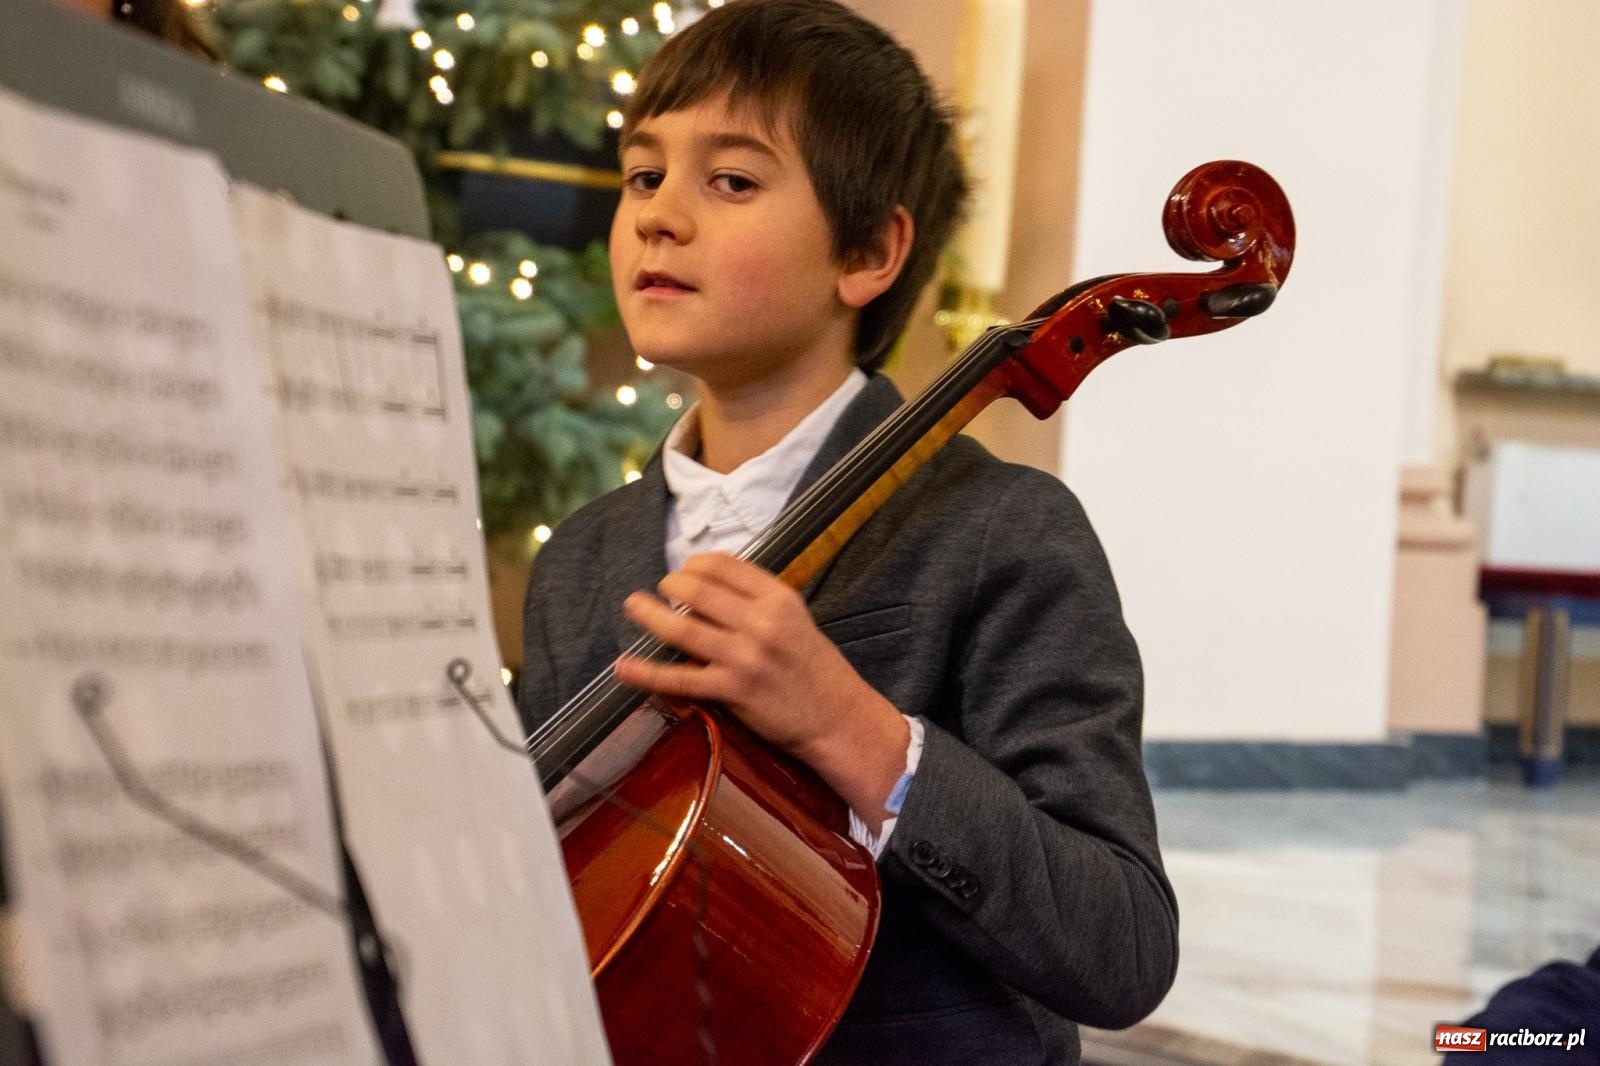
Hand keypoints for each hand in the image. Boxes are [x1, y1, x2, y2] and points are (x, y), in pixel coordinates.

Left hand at [614, 552, 908, 829]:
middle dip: (670, 585)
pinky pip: (681, 678)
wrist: (837, 716)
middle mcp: (763, 623)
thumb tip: (703, 588)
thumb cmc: (812, 666)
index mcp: (779, 599)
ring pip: (684, 629)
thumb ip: (756, 601)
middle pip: (700, 591)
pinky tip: (623, 667)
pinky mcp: (734, 691)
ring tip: (633, 606)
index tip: (683, 569)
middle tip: (659, 588)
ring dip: (650, 615)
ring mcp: (747, 657)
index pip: (726, 566)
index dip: (695, 563)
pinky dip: (647, 673)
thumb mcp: (793, 619)